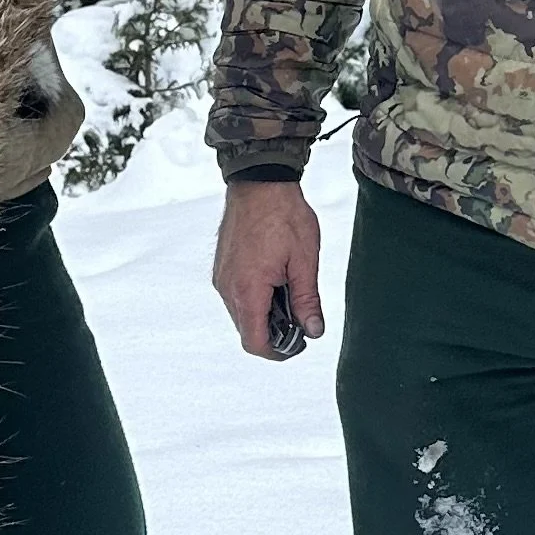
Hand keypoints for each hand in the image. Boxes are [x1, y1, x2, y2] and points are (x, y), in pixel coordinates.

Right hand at [212, 179, 326, 358]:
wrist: (259, 181)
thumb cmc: (283, 215)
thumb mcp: (305, 261)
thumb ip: (307, 301)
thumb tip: (313, 330)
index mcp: (248, 290)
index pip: (254, 342)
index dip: (277, 352)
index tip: (296, 346)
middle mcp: (228, 287)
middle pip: (247, 330)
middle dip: (274, 332)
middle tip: (301, 317)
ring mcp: (222, 276)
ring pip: (241, 313)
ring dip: (264, 313)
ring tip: (290, 291)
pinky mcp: (222, 267)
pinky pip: (235, 295)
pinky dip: (254, 298)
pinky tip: (275, 279)